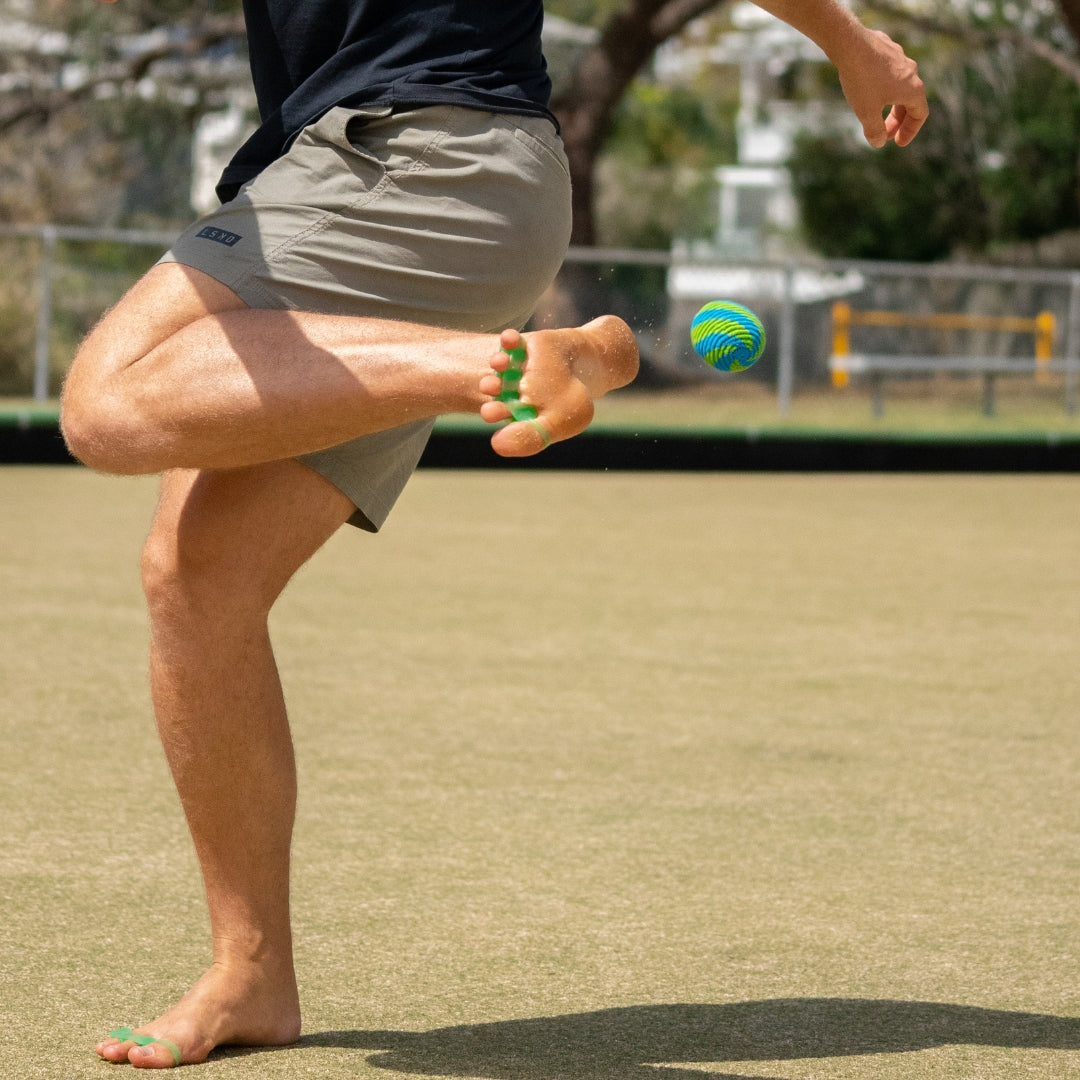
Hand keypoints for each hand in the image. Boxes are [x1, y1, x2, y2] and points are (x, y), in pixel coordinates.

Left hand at [835, 26, 927, 147]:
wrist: (851, 45)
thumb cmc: (862, 81)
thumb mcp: (867, 113)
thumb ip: (875, 131)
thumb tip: (879, 143)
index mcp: (912, 89)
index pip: (920, 114)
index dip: (911, 131)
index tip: (898, 142)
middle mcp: (911, 72)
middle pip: (909, 102)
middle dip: (897, 121)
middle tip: (883, 134)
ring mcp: (900, 58)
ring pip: (899, 86)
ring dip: (890, 104)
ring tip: (875, 115)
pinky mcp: (887, 49)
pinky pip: (889, 73)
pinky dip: (882, 87)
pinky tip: (866, 91)